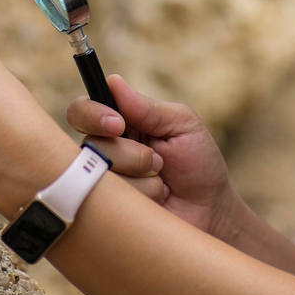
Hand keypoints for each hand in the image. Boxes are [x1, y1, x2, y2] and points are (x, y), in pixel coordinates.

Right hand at [67, 76, 237, 239]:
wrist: (212, 213)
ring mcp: (103, 185)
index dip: (92, 114)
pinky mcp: (108, 212)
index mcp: (118, 125)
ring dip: (143, 178)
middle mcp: (103, 152)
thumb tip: (113, 81)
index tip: (117, 124)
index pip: (82, 111)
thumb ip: (148, 107)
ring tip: (162, 184)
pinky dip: (144, 198)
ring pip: (102, 175)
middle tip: (159, 161)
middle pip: (90, 144)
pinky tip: (158, 203)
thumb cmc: (199, 165)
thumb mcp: (182, 125)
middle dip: (130, 153)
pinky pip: (113, 201)